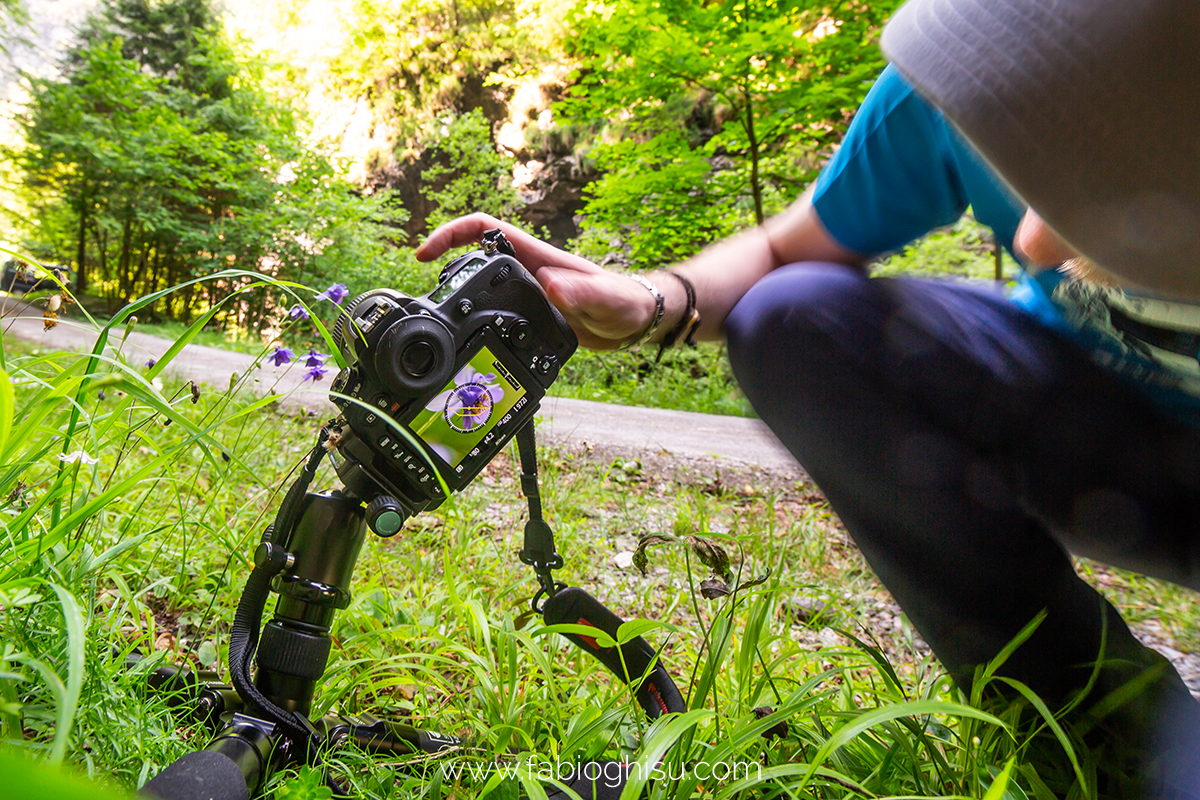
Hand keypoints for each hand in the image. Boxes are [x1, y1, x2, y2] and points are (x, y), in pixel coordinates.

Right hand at [417, 213, 656, 348]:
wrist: (635, 320)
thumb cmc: (624, 304)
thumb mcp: (604, 301)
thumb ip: (580, 293)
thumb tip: (550, 283)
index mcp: (537, 256)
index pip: (484, 229)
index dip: (450, 235)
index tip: (425, 254)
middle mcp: (529, 268)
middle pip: (474, 254)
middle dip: (444, 264)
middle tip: (425, 293)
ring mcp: (528, 288)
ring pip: (482, 281)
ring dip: (459, 291)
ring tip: (439, 317)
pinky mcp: (531, 309)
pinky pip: (496, 304)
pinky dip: (477, 314)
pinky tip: (473, 335)